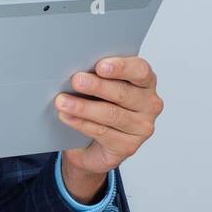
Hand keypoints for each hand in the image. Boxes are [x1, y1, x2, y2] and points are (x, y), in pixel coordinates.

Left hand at [55, 56, 162, 196]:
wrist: (91, 144)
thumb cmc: (98, 106)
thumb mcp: (99, 86)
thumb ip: (96, 76)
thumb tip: (77, 70)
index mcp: (145, 82)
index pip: (140, 70)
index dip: (121, 67)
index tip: (100, 66)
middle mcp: (149, 104)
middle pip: (123, 93)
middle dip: (97, 86)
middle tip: (76, 81)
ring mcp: (141, 127)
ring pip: (111, 114)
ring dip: (83, 107)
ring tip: (62, 101)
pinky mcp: (128, 146)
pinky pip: (102, 132)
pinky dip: (81, 123)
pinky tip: (67, 117)